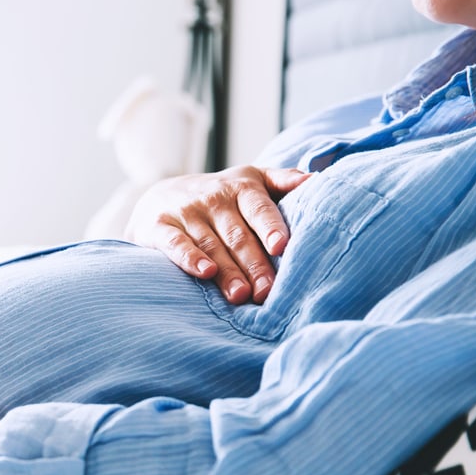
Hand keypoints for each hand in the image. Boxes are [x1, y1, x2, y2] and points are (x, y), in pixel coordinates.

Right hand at [124, 165, 310, 303]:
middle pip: (238, 235)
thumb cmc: (219, 195)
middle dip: (254, 264)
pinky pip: (176, 244)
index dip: (270, 226)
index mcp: (241, 188)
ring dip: (227, 271)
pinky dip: (189, 258)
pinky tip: (205, 273)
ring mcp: (186, 213)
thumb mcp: (251, 180)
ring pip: (211, 245)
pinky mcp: (159, 227)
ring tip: (241, 295)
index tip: (281, 247)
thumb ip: (282, 180)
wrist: (160, 197)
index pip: (258, 208)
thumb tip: (316, 180)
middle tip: (267, 292)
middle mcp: (213, 198)